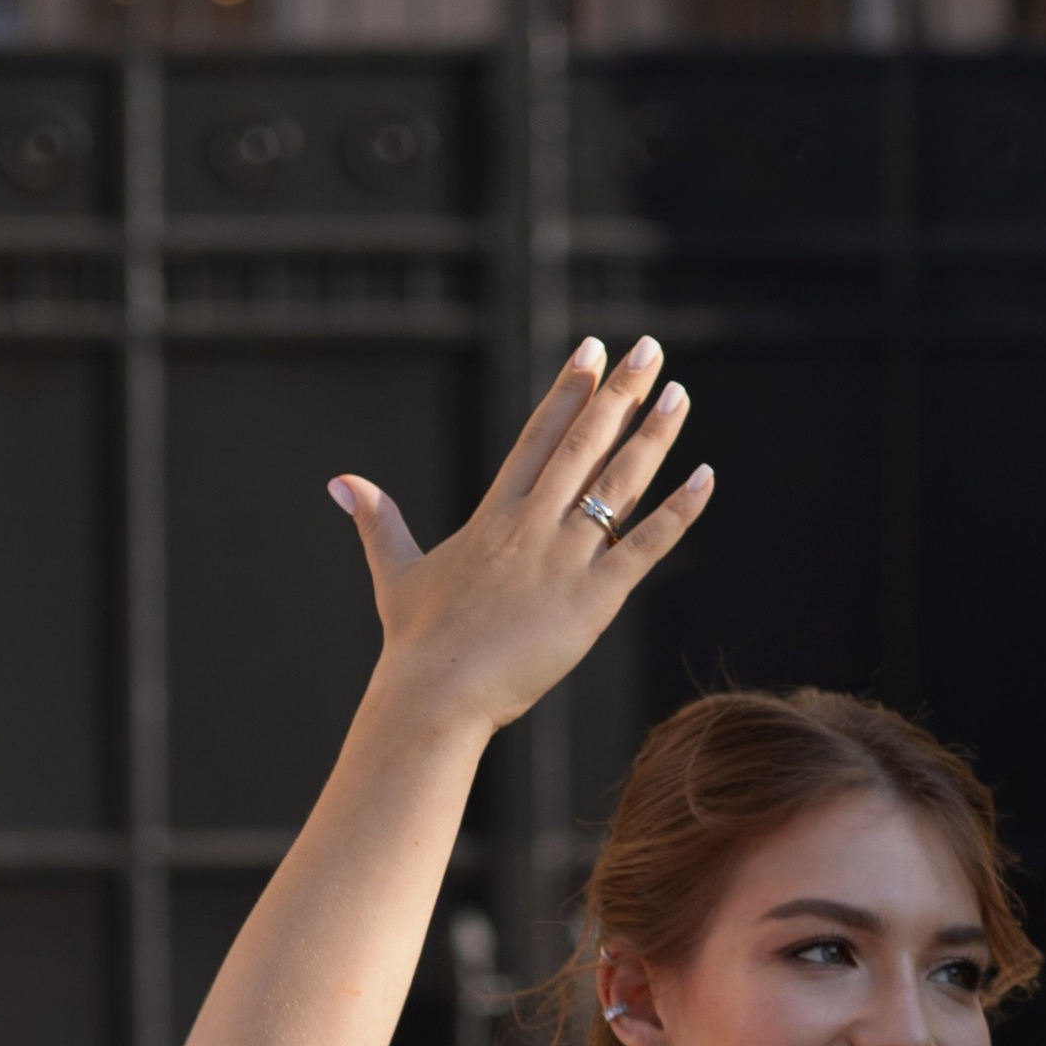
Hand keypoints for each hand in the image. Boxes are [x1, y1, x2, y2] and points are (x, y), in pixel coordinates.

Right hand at [329, 337, 710, 737]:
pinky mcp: (591, 601)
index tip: (593, 351)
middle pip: (583, 444)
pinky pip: (645, 546)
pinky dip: (679, 512)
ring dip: (652, 436)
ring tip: (678, 393)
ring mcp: (563, 560)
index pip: (539, 436)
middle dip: (619, 393)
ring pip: (618, 484)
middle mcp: (531, 526)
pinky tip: (705, 477)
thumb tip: (340, 482)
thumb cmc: (416, 645)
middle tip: (649, 349)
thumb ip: (378, 522)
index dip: (569, 390)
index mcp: (493, 516)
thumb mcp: (396, 573)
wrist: (435, 696)